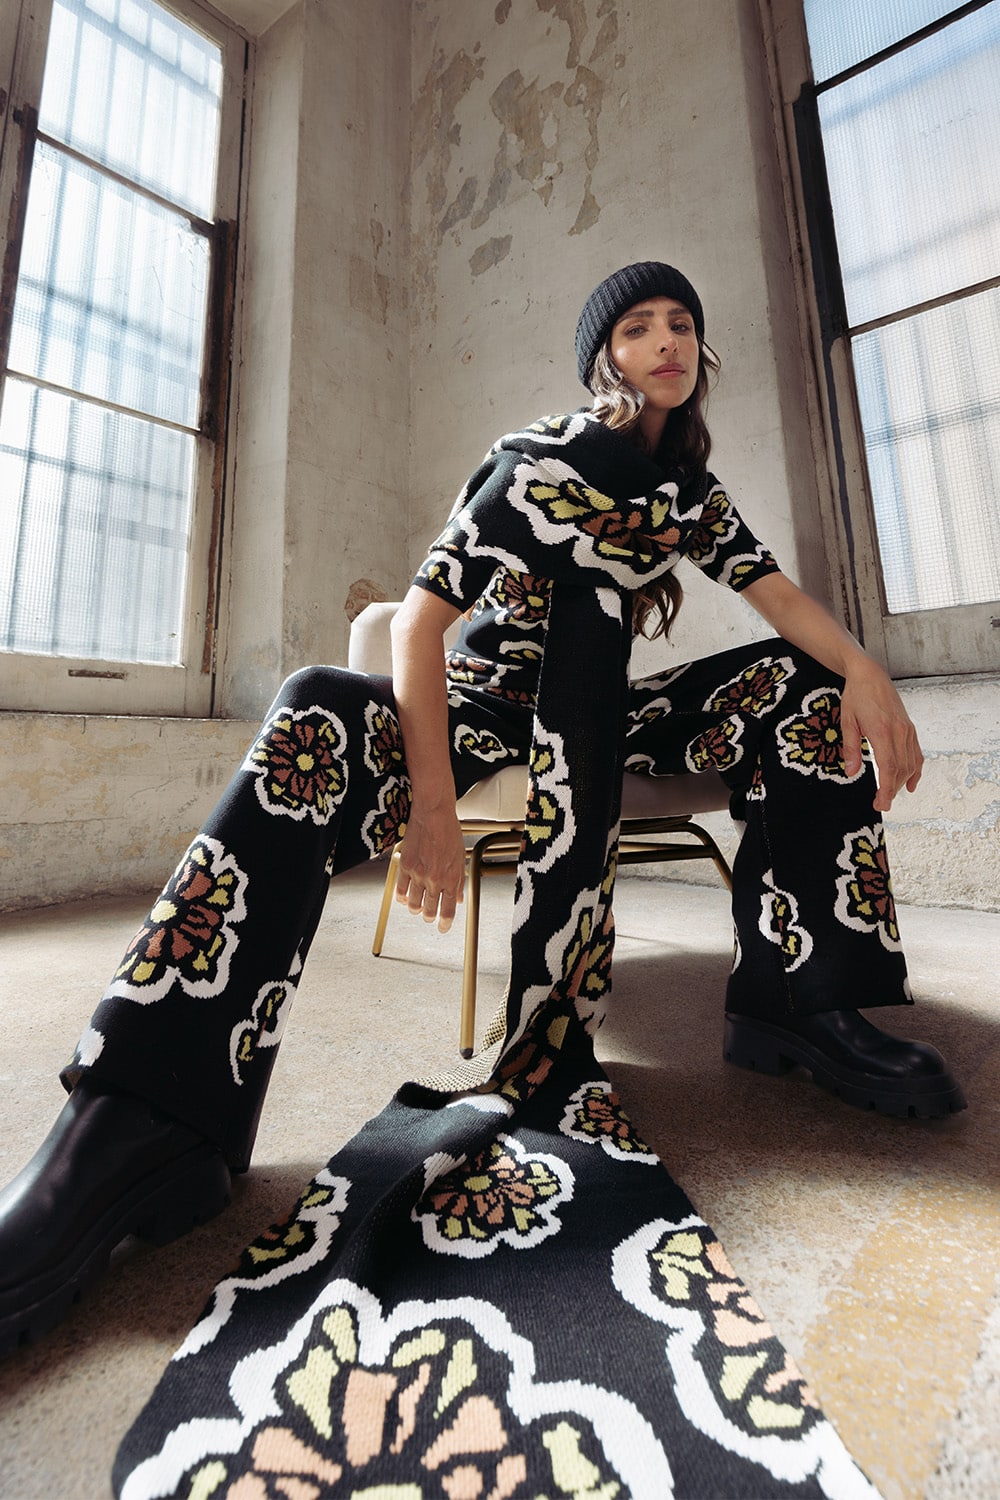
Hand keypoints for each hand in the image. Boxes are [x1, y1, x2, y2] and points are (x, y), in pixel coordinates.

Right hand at [395, 804, 465, 931]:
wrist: (434, 814)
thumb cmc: (449, 833)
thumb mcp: (460, 859)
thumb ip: (458, 881)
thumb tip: (457, 899)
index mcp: (451, 878)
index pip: (447, 910)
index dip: (445, 923)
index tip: (443, 928)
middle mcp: (435, 879)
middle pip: (429, 910)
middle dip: (429, 916)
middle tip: (428, 916)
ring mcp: (419, 874)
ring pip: (413, 904)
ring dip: (415, 908)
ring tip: (416, 907)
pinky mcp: (405, 866)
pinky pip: (400, 890)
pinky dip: (401, 897)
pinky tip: (404, 897)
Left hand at [840, 663, 922, 812]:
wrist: (871, 675)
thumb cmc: (856, 697)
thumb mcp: (847, 721)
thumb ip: (850, 748)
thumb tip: (851, 773)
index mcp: (882, 730)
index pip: (888, 768)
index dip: (886, 789)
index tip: (881, 805)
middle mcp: (900, 732)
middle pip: (901, 770)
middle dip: (892, 791)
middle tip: (880, 804)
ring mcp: (908, 730)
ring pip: (911, 764)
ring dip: (901, 783)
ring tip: (888, 795)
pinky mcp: (910, 729)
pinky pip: (917, 755)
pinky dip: (916, 771)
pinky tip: (911, 785)